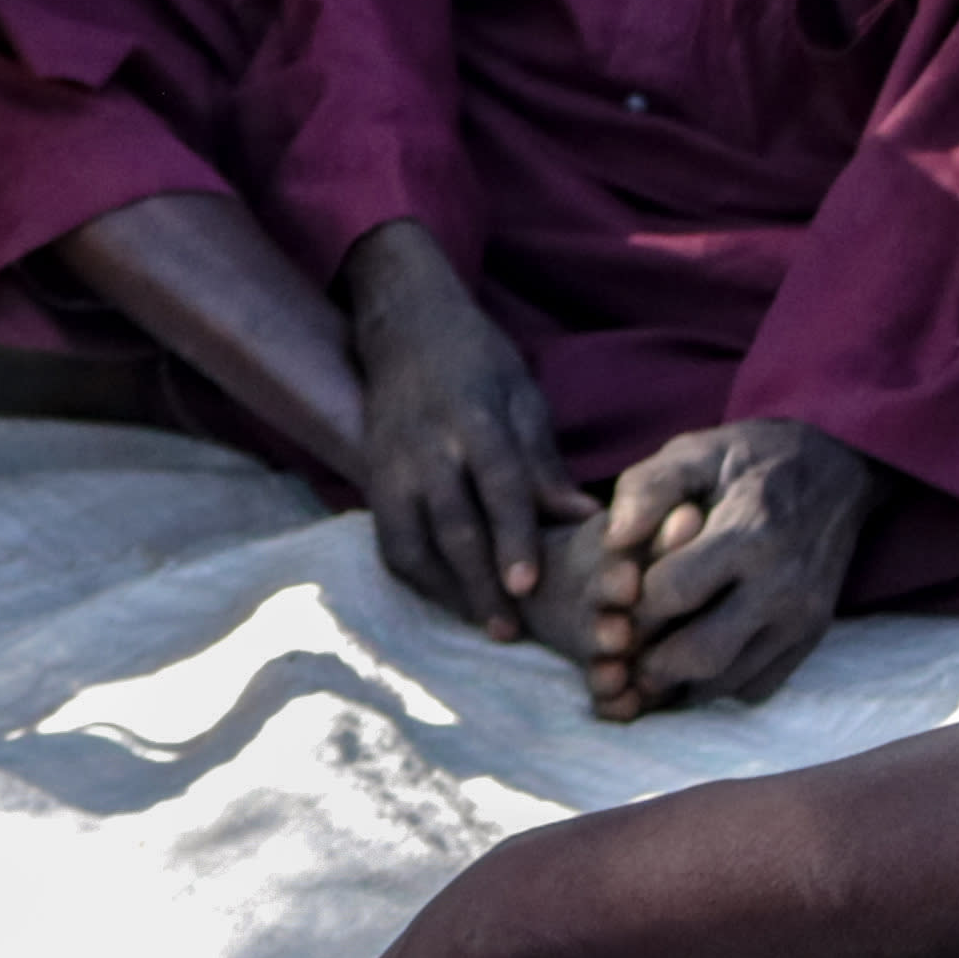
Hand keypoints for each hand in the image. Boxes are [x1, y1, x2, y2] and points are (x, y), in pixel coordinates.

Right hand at [340, 220, 587, 641]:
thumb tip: (586, 521)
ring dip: (447, 589)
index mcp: (474, 421)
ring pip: (412, 540)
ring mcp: (392, 466)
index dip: (513, 538)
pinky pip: (389, 539)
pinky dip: (418, 576)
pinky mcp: (372, 479)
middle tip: (509, 630)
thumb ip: (545, 464)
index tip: (529, 586)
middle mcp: (427, 449)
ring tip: (484, 624)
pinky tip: (449, 598)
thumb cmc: (477, 361)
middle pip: (452, 525)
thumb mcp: (523, 399)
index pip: (496, 486)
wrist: (403, 327)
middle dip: (480, 582)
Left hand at [576, 418, 876, 717]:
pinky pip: (756, 686)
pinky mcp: (811, 638)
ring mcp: (802, 619)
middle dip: (646, 660)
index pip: (673, 593)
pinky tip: (687, 662)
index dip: (630, 603)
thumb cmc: (751, 458)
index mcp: (749, 534)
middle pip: (700, 654)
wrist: (836, 470)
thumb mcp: (695, 451)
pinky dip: (716, 685)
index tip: (611, 597)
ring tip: (641, 660)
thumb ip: (647, 488)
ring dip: (676, 683)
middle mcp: (782, 586)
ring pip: (727, 682)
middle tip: (615, 649)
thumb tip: (614, 539)